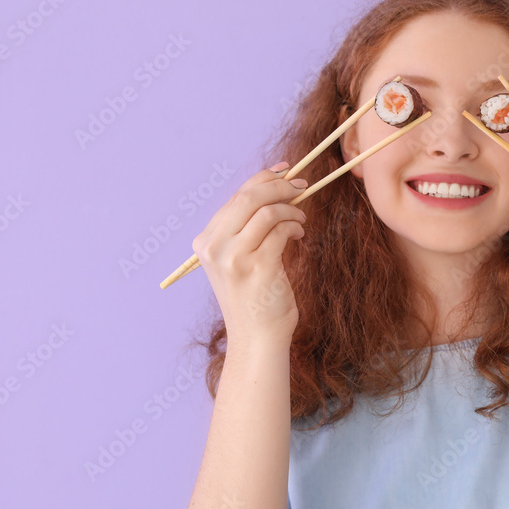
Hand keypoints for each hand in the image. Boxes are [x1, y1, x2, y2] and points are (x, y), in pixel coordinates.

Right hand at [191, 162, 307, 344]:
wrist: (257, 337)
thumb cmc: (254, 296)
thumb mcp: (239, 258)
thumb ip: (247, 226)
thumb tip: (275, 185)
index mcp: (206, 241)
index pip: (235, 197)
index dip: (263, 178)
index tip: (285, 171)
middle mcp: (215, 247)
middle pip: (249, 197)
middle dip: (279, 186)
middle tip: (302, 185)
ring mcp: (234, 258)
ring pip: (266, 211)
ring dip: (290, 209)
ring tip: (301, 217)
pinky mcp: (258, 268)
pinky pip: (281, 230)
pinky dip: (294, 225)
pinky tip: (299, 232)